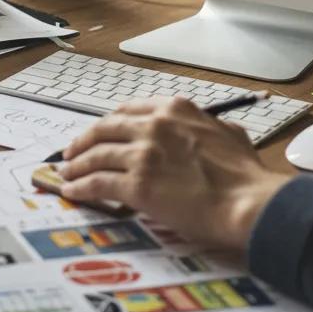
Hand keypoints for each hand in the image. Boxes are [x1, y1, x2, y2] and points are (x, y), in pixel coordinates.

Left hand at [60, 97, 290, 251]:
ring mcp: (143, 153)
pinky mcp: (137, 184)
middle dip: (84, 140)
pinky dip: (81, 187)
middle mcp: (154, 125)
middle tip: (72, 151)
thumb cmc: (245, 175)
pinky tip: (73, 192)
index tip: (100, 132)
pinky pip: (98, 183)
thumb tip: (215, 131)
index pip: (128, 110)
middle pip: (105, 128)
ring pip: (96, 155)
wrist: (246, 202)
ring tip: (66, 174)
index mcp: (175, 109)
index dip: (109, 123)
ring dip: (77, 165)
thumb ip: (212, 128)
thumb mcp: (230, 135)